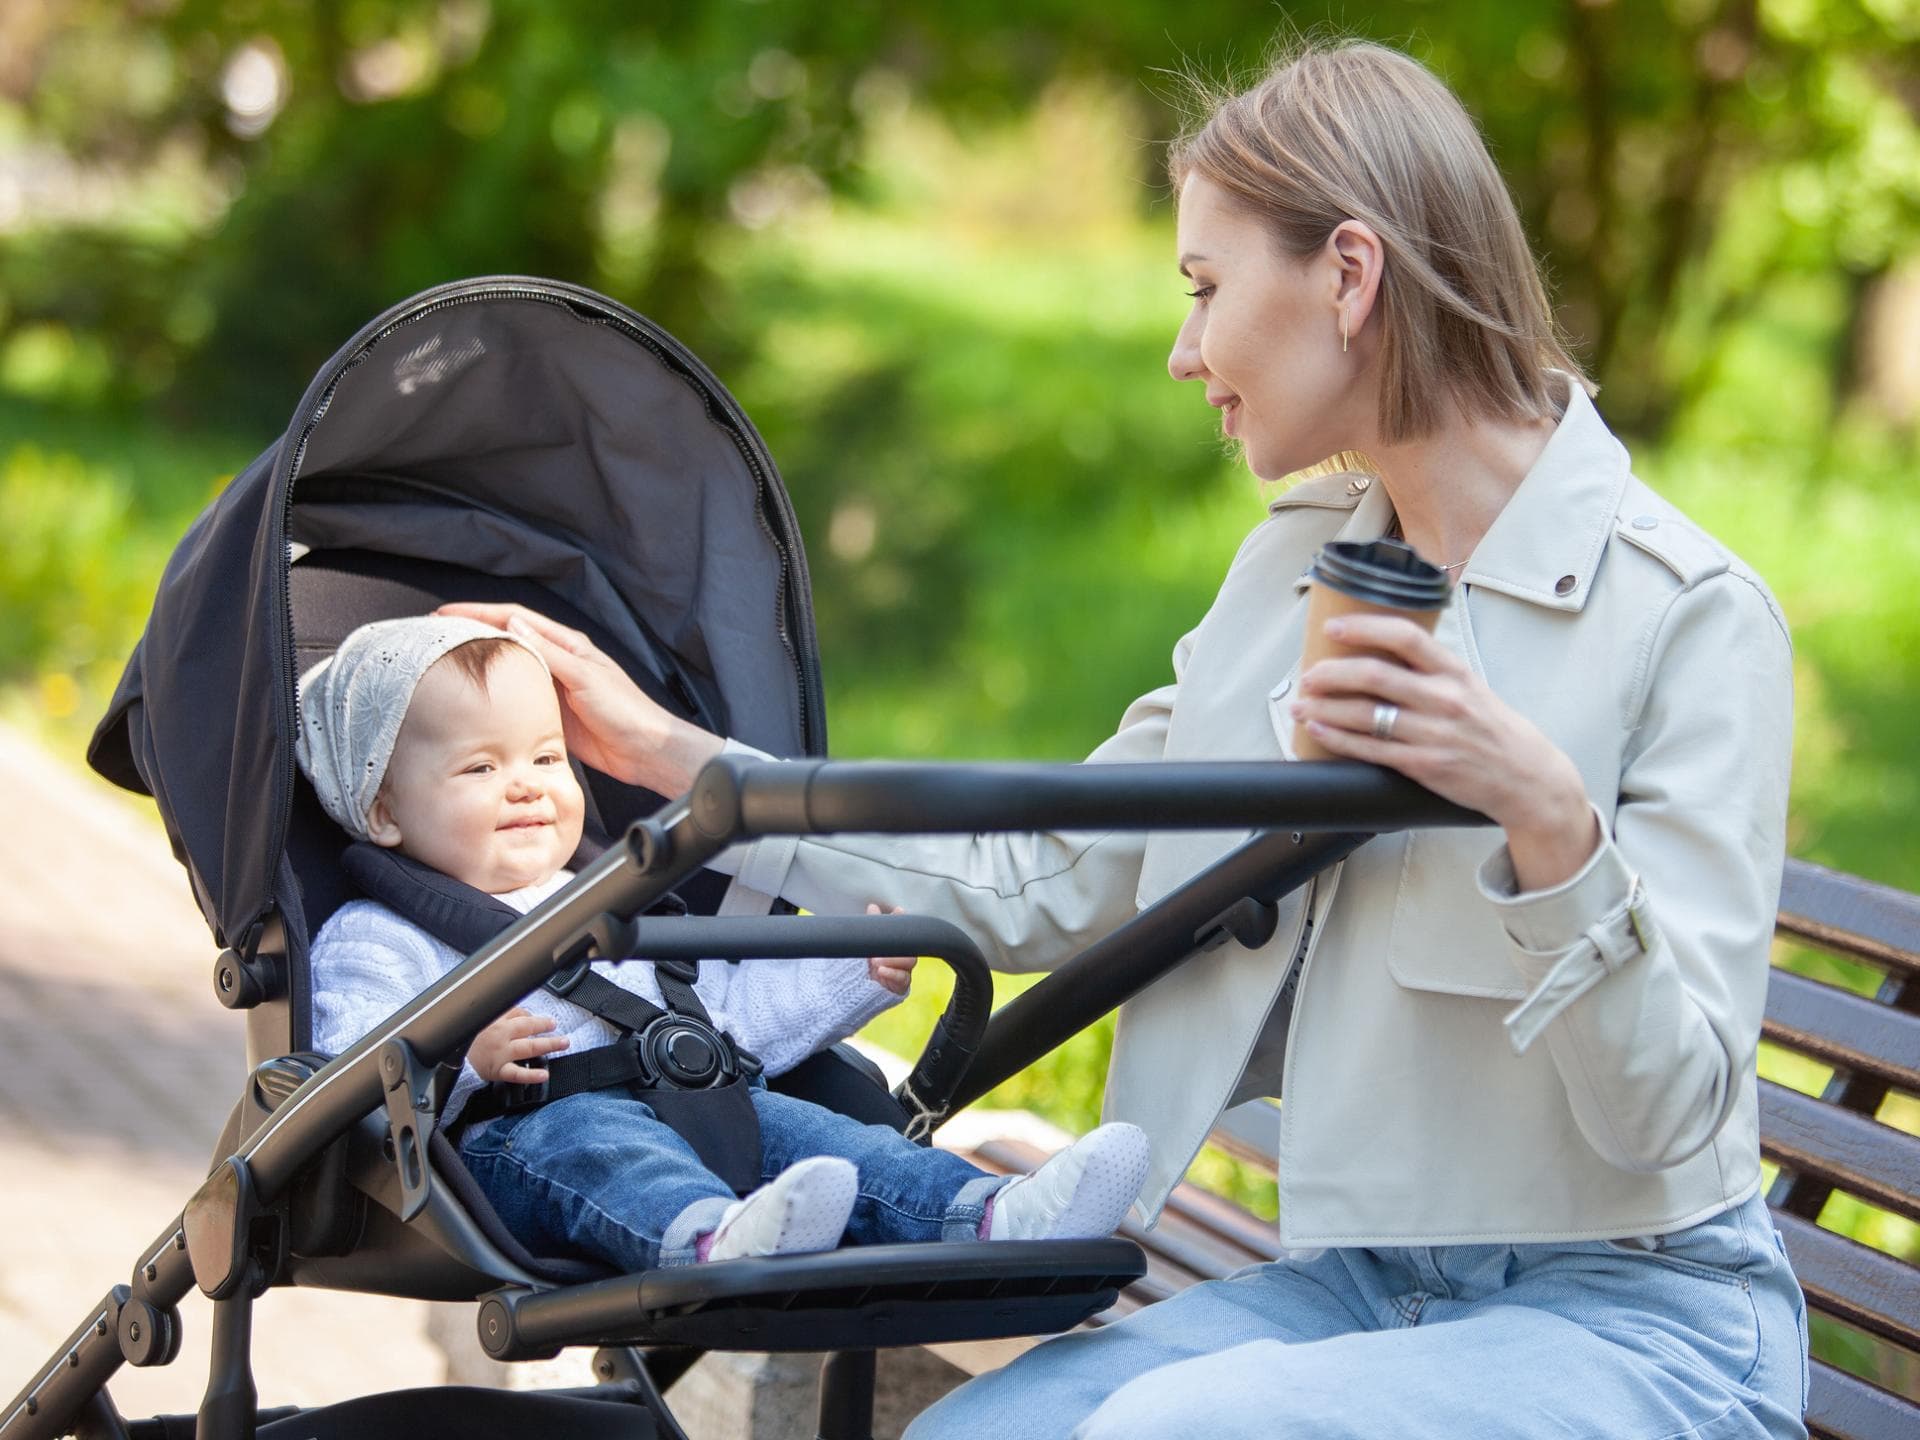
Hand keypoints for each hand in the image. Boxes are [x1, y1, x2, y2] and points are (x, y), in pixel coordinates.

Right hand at [436, 602, 724, 794]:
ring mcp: (554, 687)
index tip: (446, 614)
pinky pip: (517, 698)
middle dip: (473, 633)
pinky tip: (476, 700)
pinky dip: (496, 694)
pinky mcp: (552, 713)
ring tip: (447, 663)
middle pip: (508, 639)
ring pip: (510, 668)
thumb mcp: (585, 678)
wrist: (646, 752)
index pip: (515, 618)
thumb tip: (513, 625)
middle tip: (437, 635)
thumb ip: (550, 653)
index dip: (479, 612)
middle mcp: (559, 661)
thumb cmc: (626, 711)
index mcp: (568, 645)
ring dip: (482, 662)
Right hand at [468, 1007, 570, 1083]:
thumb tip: (527, 1013)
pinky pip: (516, 1073)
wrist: (451, 1058)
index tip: (549, 1022)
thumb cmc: (470, 1039)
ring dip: (548, 1045)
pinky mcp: (498, 1071)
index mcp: (497, 1022)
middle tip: (559, 1029)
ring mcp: (501, 1054)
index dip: (536, 1019)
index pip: (520, 1016)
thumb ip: (507, 1014)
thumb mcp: (486, 1020)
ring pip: (528, 1048)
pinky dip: (530, 1075)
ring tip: (562, 1043)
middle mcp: (501, 1036)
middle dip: (545, 1027)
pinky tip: (543, 1075)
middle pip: (528, 1028)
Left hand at [864, 902, 915, 995]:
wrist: (856, 991)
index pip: (903, 930)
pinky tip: (881, 971)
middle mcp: (901, 957)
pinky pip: (903, 979)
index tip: (897, 910)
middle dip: (896, 944)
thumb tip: (873, 907)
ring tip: (876, 961)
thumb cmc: (863, 966)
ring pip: (909, 962)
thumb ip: (872, 927)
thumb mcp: (865, 945)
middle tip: (878, 947)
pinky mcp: (901, 986)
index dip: (902, 920)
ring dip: (893, 960)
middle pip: (910, 946)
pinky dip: (892, 974)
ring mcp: (903, 972)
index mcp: (895, 946)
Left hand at [1290, 614, 1599, 889]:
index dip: (1364, 627)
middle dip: (1331, 673)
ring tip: (1300, 704)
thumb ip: (1430, 671)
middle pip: (1375, 675)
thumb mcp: (1470, 687)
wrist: (1527, 777)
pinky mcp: (1425, 765)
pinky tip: (1317, 730)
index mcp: (1455, 672)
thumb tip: (1378, 652)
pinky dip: (1338, 738)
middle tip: (1307, 674)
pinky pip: (1371, 750)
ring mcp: (1434, 733)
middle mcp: (1444, 699)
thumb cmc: (1492, 729)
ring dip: (1324, 708)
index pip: (1406, 637)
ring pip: (1366, 715)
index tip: (1332, 627)